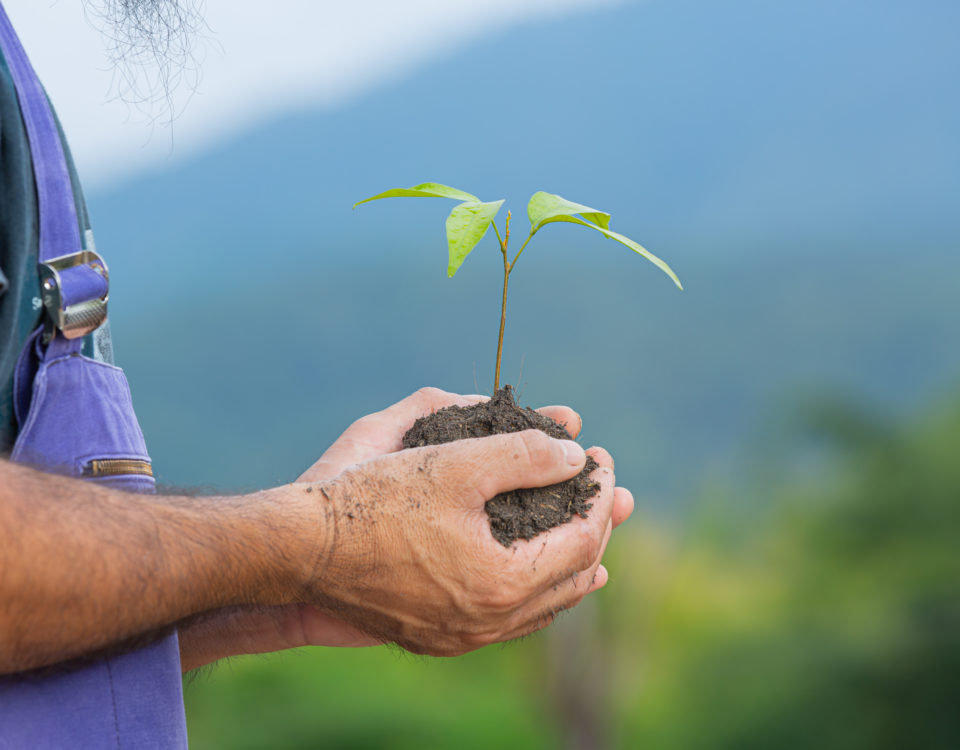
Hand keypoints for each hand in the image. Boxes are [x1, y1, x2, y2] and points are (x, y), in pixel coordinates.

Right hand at [178, 388, 632, 668]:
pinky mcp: (437, 638)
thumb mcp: (454, 463)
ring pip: (543, 607)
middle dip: (596, 528)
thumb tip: (577, 457)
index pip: (580, 537)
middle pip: (571, 576)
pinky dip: (534, 592)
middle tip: (608, 493)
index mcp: (502, 582)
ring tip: (594, 543)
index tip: (602, 457)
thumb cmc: (372, 501)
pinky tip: (535, 575)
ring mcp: (462, 637)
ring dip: (571, 567)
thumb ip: (525, 454)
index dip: (598, 493)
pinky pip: (509, 620)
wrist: (300, 551)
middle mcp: (489, 622)